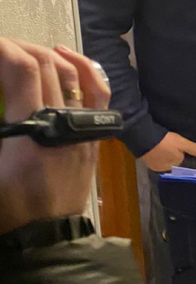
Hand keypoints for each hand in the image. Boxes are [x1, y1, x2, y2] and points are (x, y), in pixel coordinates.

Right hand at [0, 39, 110, 235]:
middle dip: (18, 47)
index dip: (2, 49)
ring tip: (23, 50)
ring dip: (46, 54)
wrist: (45, 236)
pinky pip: (97, 92)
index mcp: (31, 128)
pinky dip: (85, 68)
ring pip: (72, 73)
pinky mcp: (93, 134)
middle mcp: (62, 120)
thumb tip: (0, 98)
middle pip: (46, 65)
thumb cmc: (5, 206)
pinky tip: (66, 56)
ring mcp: (83, 125)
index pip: (22, 70)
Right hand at [141, 132, 195, 171]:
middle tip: (173, 143)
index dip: (183, 155)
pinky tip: (157, 146)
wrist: (142, 136)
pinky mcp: (145, 160)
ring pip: (163, 159)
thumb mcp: (183, 144)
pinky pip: (154, 157)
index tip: (183, 148)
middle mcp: (163, 169)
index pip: (182, 163)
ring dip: (165, 154)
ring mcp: (153, 165)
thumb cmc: (165, 141)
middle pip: (172, 162)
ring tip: (166, 144)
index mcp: (173, 167)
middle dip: (173, 154)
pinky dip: (156, 152)